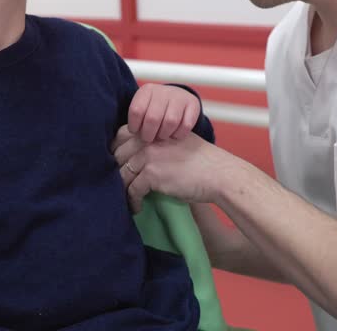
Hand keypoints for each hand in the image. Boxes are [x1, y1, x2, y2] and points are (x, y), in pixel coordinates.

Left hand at [112, 126, 237, 212]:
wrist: (219, 173)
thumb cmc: (200, 160)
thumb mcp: (175, 142)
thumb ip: (154, 143)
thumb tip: (131, 158)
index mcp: (152, 128)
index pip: (121, 135)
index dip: (117, 151)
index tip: (119, 166)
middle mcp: (147, 138)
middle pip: (117, 155)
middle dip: (117, 172)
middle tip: (120, 186)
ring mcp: (148, 155)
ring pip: (122, 174)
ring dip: (122, 190)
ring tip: (128, 200)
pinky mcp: (152, 174)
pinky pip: (132, 190)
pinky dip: (133, 202)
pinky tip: (138, 208)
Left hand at [127, 84, 200, 142]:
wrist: (178, 99)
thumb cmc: (154, 110)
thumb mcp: (143, 109)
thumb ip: (136, 120)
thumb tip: (127, 139)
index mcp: (147, 90)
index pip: (136, 110)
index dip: (134, 126)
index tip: (136, 132)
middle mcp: (163, 91)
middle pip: (152, 118)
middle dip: (149, 134)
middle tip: (148, 140)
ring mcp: (179, 96)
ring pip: (170, 122)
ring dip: (164, 134)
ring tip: (161, 137)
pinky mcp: (193, 104)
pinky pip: (185, 125)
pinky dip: (178, 134)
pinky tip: (174, 135)